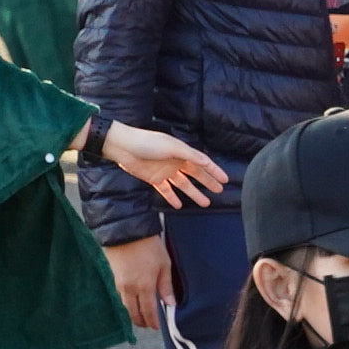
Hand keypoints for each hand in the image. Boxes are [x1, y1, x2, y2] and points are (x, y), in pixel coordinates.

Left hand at [96, 124, 227, 209]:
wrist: (122, 147)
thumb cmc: (147, 143)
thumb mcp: (172, 147)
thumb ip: (190, 155)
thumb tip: (206, 162)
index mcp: (182, 152)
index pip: (203, 163)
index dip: (215, 171)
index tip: (225, 180)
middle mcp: (175, 162)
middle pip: (196, 174)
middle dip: (208, 182)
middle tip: (219, 191)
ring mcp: (165, 171)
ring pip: (184, 185)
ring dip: (194, 194)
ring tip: (205, 203)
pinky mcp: (154, 179)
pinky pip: (166, 190)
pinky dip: (173, 198)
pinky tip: (179, 206)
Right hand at [104, 233, 174, 332]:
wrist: (126, 231)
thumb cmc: (149, 246)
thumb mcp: (164, 265)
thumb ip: (166, 287)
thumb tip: (170, 305)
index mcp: (144, 287)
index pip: (148, 312)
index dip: (152, 322)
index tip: (157, 328)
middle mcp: (129, 289)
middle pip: (134, 312)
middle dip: (141, 321)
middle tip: (148, 325)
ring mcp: (119, 283)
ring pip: (125, 305)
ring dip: (133, 313)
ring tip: (141, 316)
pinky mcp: (113, 277)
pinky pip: (120, 295)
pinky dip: (127, 302)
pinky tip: (133, 302)